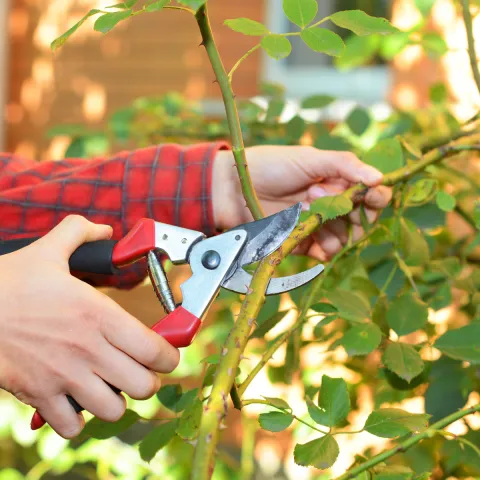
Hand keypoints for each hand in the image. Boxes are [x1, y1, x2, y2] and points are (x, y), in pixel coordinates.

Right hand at [0, 216, 179, 437]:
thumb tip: (104, 229)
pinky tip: (75, 400)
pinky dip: (78, 420)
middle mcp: (87, 349)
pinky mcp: (38, 395)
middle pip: (143, 385)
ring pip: (113, 410)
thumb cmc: (7, 283)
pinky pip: (71, 427)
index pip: (154, 350)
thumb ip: (79, 233)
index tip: (166, 354)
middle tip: (138, 369)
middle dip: (147, 380)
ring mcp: (63, 376)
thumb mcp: (48, 251)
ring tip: (109, 385)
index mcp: (98, 314)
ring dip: (116, 400)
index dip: (169, 356)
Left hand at [213, 146, 391, 259]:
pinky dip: (324, 246)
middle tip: (320, 194)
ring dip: (332, 225)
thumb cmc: (271, 166)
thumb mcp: (310, 158)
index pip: (370, 195)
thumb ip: (345, 165)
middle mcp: (332, 205)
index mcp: (337, 182)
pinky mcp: (303, 243)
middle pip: (361, 220)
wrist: (235, 187)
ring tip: (305, 205)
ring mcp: (318, 226)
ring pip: (345, 238)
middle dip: (351, 211)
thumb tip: (380, 178)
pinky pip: (326, 252)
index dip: (376, 197)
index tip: (373, 195)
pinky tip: (309, 231)